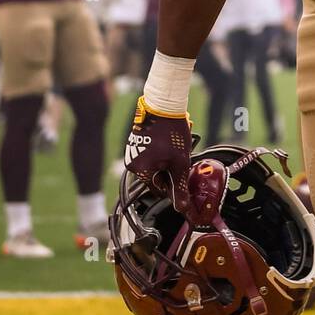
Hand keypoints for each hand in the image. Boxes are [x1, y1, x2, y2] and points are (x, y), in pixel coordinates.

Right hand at [124, 96, 191, 212]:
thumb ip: (180, 188)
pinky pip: (149, 156)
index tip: (183, 175)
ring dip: (165, 163)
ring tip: (173, 148)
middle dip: (169, 172)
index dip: (174, 185)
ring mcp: (131, 153)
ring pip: (153, 167)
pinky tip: (168, 143)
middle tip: (179, 158)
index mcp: (140, 171)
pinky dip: (160, 154)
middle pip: (156, 179)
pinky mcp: (134, 144)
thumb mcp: (180, 163)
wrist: (163, 105)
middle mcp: (131, 164)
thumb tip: (182, 209)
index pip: (159, 190)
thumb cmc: (171, 132)